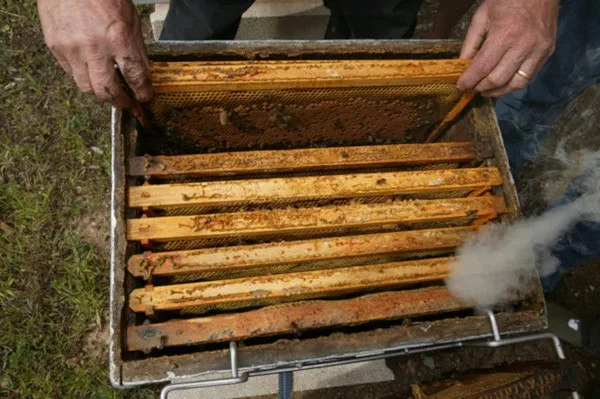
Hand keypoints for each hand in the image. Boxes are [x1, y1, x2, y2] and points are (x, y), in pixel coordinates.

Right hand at [37, 0, 152, 107]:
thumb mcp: (130, 18)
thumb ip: (136, 48)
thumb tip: (142, 72)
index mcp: (118, 38)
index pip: (135, 76)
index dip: (142, 92)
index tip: (145, 97)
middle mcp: (94, 47)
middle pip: (108, 90)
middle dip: (120, 101)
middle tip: (127, 103)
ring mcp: (72, 49)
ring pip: (87, 87)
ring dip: (100, 93)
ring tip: (109, 90)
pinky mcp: (56, 47)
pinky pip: (71, 74)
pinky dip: (83, 77)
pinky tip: (91, 71)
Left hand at [456, 0, 559, 96]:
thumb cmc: (508, 0)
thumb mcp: (482, 16)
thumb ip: (470, 43)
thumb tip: (462, 65)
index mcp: (505, 33)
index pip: (483, 66)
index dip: (470, 80)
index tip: (461, 86)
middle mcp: (524, 45)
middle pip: (498, 79)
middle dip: (481, 88)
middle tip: (473, 87)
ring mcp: (539, 50)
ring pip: (515, 84)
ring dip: (498, 91)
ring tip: (486, 90)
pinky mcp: (548, 53)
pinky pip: (529, 77)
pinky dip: (513, 84)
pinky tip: (502, 82)